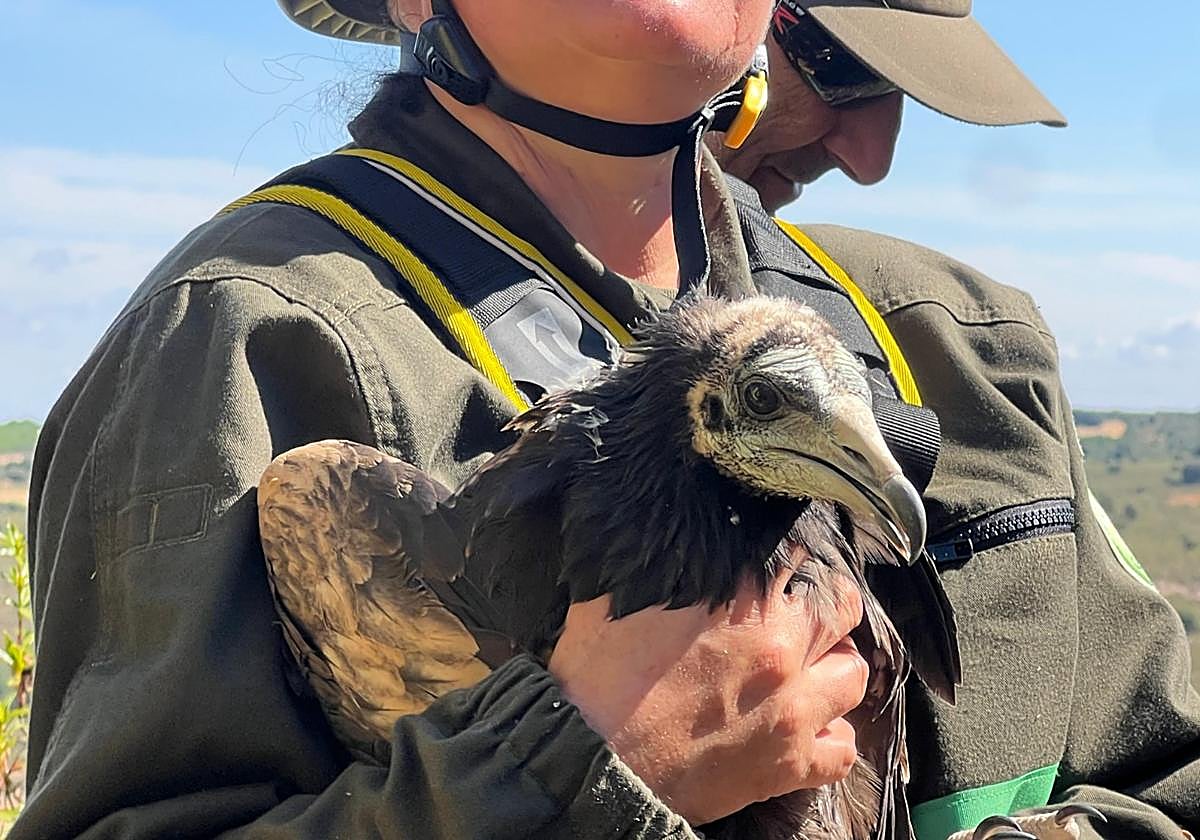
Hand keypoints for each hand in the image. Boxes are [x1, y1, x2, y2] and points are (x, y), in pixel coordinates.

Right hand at [548, 543, 867, 825]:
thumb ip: (650, 565)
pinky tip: (809, 730)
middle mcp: (781, 649)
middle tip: (801, 618)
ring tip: (809, 673)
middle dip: (826, 610)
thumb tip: (652, 534)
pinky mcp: (788, 766)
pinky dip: (832, 739)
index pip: (802, 556)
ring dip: (833, 670)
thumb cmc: (597, 682)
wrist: (592, 763)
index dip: (796, 558)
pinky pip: (843, 753)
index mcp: (742, 600)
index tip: (783, 564)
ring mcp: (792, 711)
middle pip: (843, 610)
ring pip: (853, 676)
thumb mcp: (612, 598)